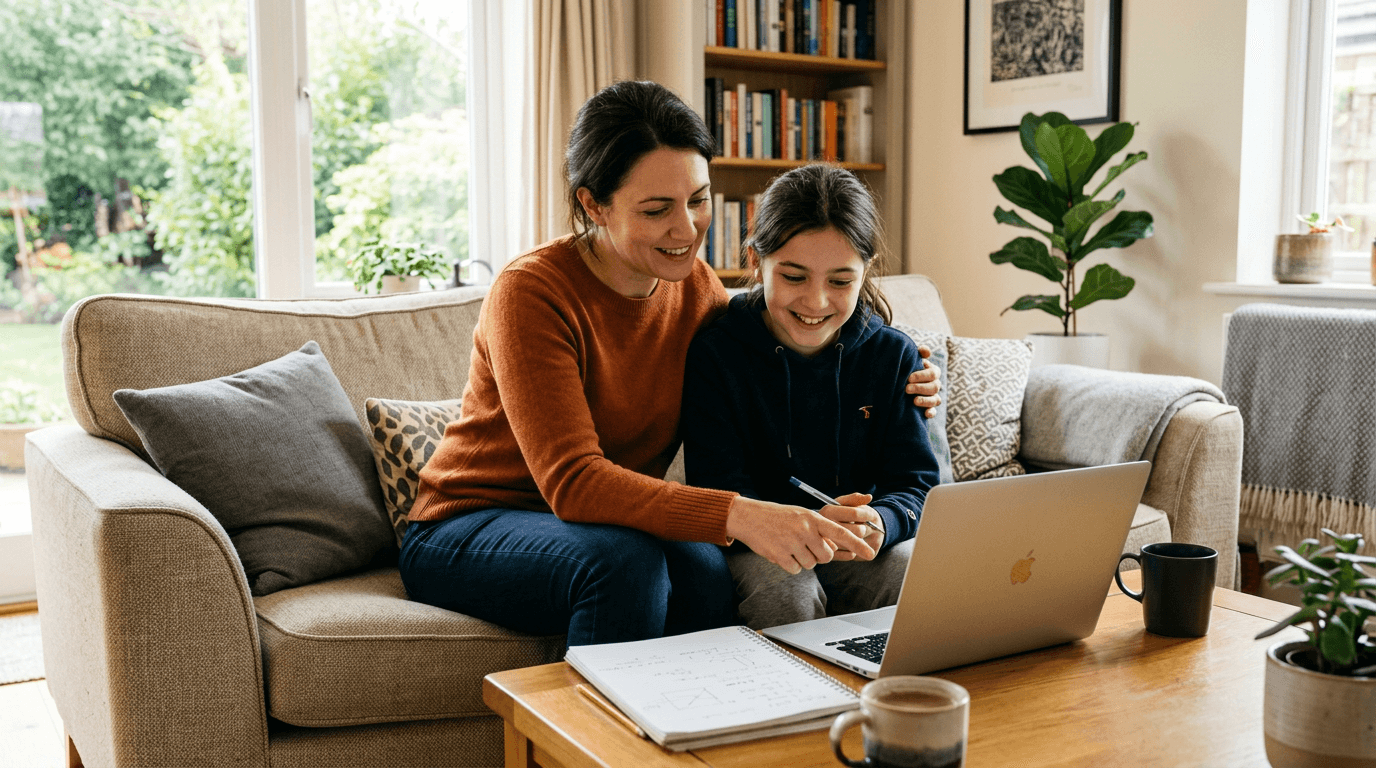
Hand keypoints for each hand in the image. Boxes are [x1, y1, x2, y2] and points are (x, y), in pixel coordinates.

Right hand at [725, 496, 874, 574]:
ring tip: (790, 545)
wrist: (749, 517)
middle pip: (826, 555)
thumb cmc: (778, 516)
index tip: (870, 553)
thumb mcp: (802, 514)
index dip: (857, 544)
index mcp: (813, 518)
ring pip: (811, 564)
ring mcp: (792, 543)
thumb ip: (819, 528)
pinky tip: (781, 551)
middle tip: (806, 545)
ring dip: (803, 559)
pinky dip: (790, 564)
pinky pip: (796, 569)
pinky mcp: (780, 555)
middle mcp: (805, 530)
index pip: (841, 533)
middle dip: (820, 555)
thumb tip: (835, 546)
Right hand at [815, 492, 883, 558]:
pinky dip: (853, 552)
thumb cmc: (839, 517)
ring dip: (859, 542)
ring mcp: (824, 543)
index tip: (869, 515)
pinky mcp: (829, 556)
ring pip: (855, 544)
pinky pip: (849, 555)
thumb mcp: (842, 504)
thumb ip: (854, 499)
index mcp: (827, 511)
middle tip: (860, 528)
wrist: (822, 532)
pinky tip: (850, 548)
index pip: (855, 513)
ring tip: (854, 537)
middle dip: (863, 529)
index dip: (866, 514)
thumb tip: (869, 497)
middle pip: (858, 530)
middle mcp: (823, 526)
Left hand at [906, 345, 941, 418]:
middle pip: (934, 387)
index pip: (934, 373)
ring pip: (936, 400)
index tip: (909, 378)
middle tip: (907, 389)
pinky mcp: (928, 408)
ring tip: (914, 401)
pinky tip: (925, 414)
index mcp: (933, 372)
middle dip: (920, 388)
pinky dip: (931, 413)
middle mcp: (935, 384)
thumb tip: (926, 351)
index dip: (922, 376)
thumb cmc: (907, 368)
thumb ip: (920, 353)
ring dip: (925, 400)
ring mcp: (933, 397)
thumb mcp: (911, 359)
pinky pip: (934, 412)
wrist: (899, 381)